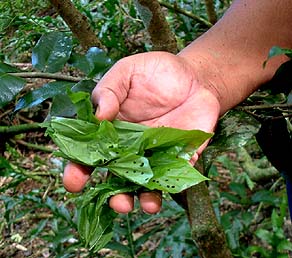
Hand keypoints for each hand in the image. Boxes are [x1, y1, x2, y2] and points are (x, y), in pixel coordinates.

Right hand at [63, 51, 220, 213]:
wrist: (195, 77)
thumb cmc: (157, 73)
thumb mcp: (127, 72)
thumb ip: (109, 91)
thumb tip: (97, 117)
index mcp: (113, 129)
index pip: (92, 153)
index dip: (80, 168)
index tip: (74, 181)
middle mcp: (132, 148)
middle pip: (118, 177)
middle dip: (115, 195)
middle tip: (117, 203)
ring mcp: (157, 155)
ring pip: (147, 184)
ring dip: (146, 198)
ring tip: (149, 204)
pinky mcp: (181, 156)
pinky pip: (177, 176)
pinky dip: (175, 185)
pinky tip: (173, 186)